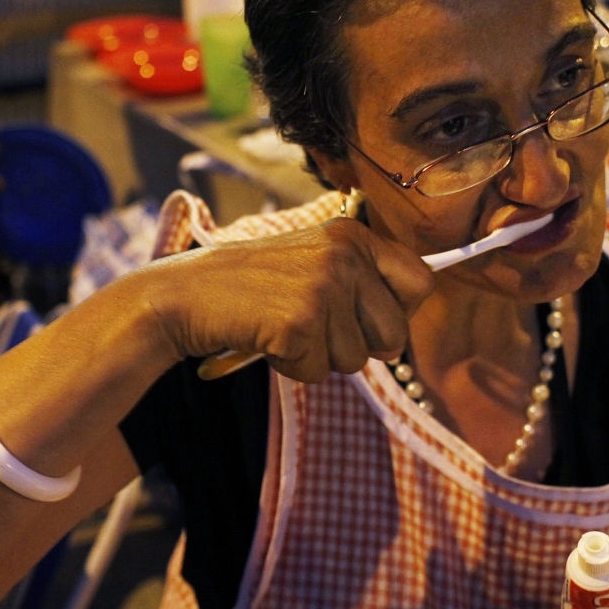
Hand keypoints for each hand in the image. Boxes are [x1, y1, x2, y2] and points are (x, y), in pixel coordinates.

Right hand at [144, 218, 435, 382]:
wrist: (188, 294)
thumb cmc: (254, 287)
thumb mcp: (313, 263)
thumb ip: (361, 285)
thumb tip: (399, 341)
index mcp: (353, 236)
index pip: (421, 280)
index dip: (400, 311)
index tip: (370, 318)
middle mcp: (344, 256)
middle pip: (395, 333)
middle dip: (360, 345)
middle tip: (314, 327)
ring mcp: (322, 288)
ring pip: (356, 360)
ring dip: (319, 356)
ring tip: (283, 326)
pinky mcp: (299, 323)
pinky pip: (318, 372)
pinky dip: (292, 366)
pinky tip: (267, 338)